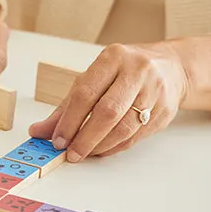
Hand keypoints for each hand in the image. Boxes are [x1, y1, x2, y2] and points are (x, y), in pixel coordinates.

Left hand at [28, 43, 187, 160]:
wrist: (171, 67)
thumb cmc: (126, 70)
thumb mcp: (97, 76)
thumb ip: (68, 105)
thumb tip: (39, 131)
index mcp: (114, 57)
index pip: (86, 91)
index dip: (70, 119)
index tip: (57, 139)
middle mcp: (137, 71)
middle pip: (107, 112)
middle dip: (85, 138)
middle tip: (71, 153)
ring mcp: (155, 91)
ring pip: (124, 128)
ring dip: (101, 146)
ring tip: (85, 153)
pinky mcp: (165, 110)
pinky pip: (136, 136)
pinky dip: (116, 147)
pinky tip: (103, 149)